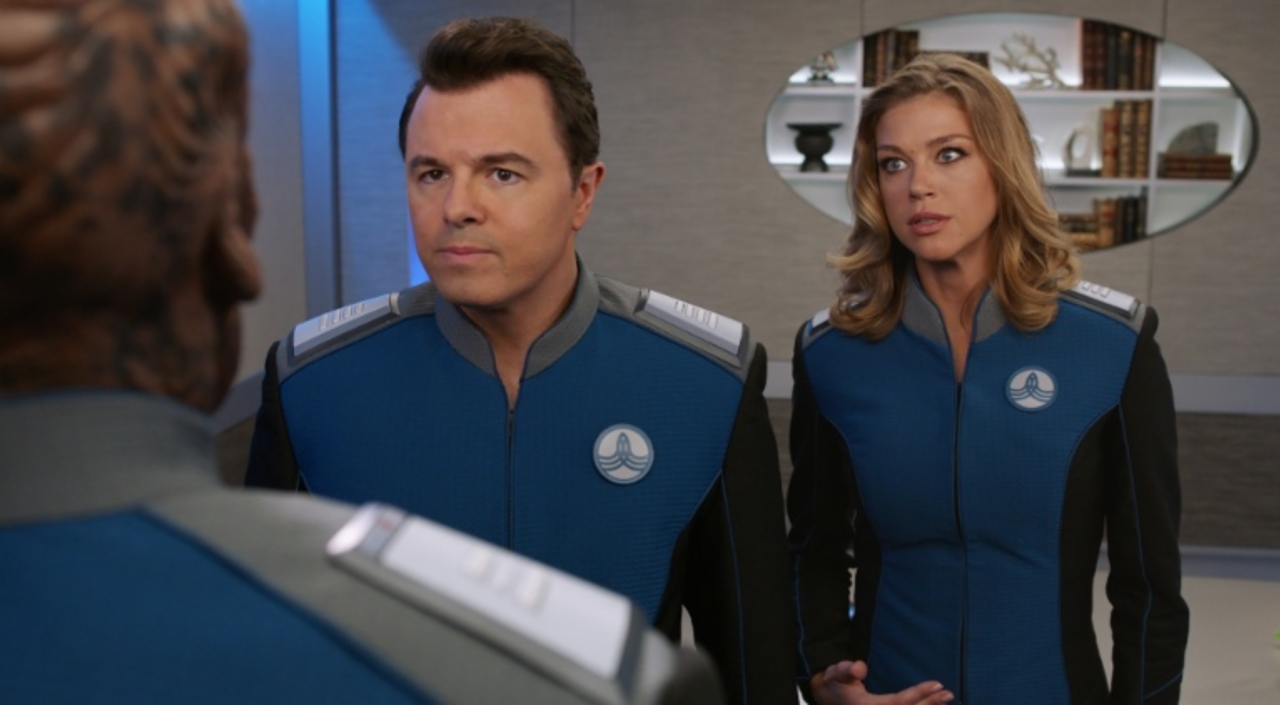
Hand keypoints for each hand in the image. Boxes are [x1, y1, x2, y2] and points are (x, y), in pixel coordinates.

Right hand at [810, 660, 952, 704]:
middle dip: (930, 704)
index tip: (936, 684)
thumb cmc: (834, 684)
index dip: (918, 694)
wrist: (826, 698)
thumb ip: (845, 670)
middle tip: (948, 693)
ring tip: (946, 700)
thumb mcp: (835, 674)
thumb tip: (860, 668)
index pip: (899, 702)